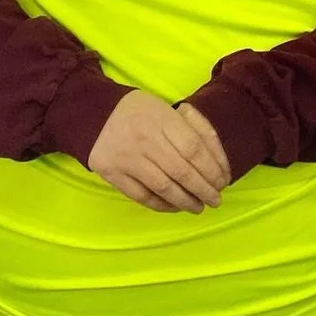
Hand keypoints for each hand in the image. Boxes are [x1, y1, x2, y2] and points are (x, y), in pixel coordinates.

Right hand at [86, 90, 231, 211]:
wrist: (92, 114)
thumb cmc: (139, 111)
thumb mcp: (167, 109)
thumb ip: (191, 128)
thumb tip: (217, 160)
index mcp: (162, 120)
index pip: (194, 149)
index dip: (212, 169)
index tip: (222, 182)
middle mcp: (146, 140)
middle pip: (182, 171)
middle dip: (204, 190)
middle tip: (216, 200)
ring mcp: (127, 159)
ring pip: (164, 188)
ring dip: (185, 201)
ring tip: (198, 207)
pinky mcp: (113, 174)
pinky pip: (142, 196)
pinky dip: (162, 205)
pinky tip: (175, 207)